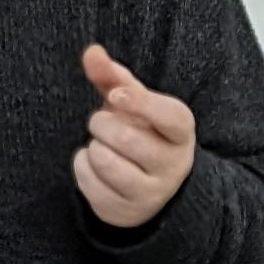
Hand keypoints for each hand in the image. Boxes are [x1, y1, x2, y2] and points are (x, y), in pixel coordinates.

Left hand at [73, 43, 197, 230]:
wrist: (153, 189)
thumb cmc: (143, 133)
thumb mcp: (135, 105)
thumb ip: (114, 77)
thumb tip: (91, 51)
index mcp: (181, 132)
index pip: (169, 116)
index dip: (140, 103)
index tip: (115, 97)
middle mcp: (172, 166)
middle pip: (124, 137)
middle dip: (101, 123)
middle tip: (102, 122)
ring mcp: (150, 193)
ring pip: (104, 160)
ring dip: (93, 146)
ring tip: (102, 145)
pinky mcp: (125, 212)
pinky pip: (89, 181)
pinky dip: (82, 166)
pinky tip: (94, 165)